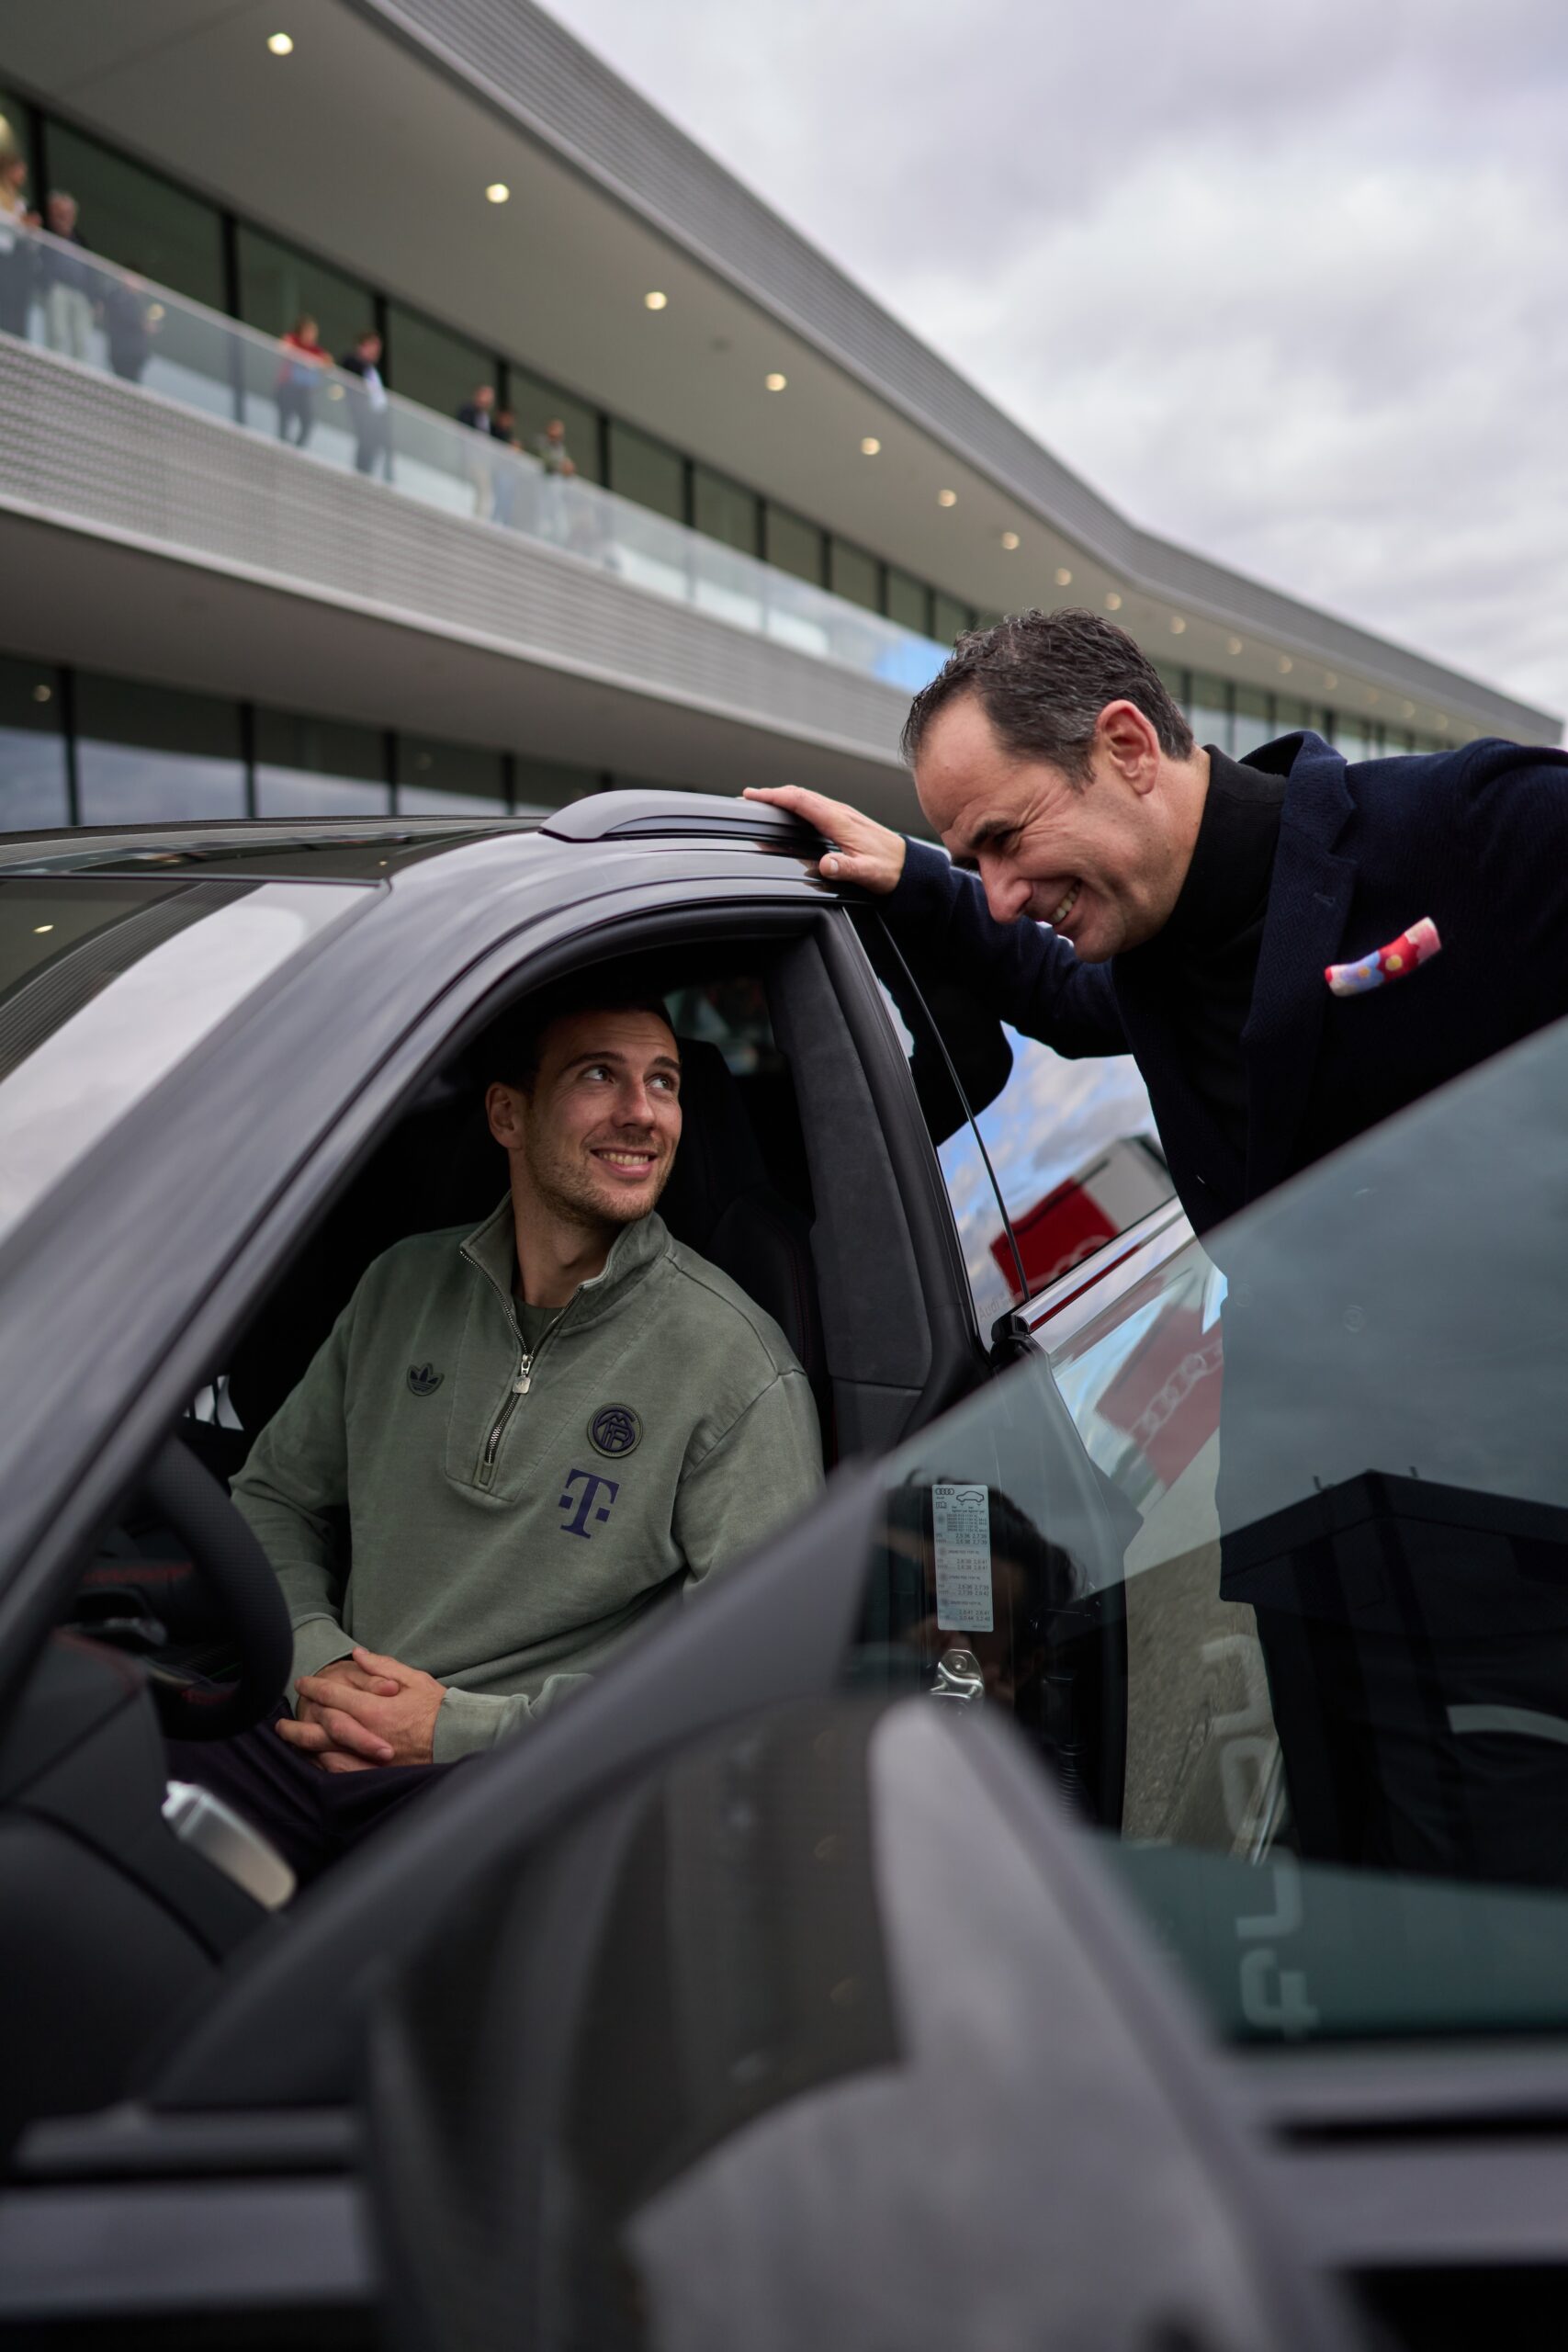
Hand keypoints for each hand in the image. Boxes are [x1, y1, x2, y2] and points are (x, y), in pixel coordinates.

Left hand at [281, 1646, 446, 1768]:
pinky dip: (323, 1767)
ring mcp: (368, 1758)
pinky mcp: (375, 1774)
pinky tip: (315, 1762)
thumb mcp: (414, 1678)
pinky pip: (341, 1774)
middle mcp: (366, 1735)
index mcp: (374, 1708)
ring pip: (325, 1753)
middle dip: (297, 1723)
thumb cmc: (438, 1708)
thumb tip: (358, 1656)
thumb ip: (382, 1667)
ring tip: (291, 1741)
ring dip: (304, 1746)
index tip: (302, 1683)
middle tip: (281, 1721)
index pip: (333, 1696)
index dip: (314, 1688)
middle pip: (319, 1729)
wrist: (459, 1739)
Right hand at [742, 785, 907, 893]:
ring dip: (784, 797)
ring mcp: (843, 814)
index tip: (753, 796)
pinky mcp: (846, 820)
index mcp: (840, 822)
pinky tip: (793, 810)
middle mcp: (840, 813)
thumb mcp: (868, 874)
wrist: (910, 865)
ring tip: (764, 801)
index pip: (801, 801)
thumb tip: (825, 865)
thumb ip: (846, 869)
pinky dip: (797, 803)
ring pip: (808, 798)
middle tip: (749, 797)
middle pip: (800, 795)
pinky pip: (816, 805)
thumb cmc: (890, 870)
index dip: (774, 796)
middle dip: (773, 794)